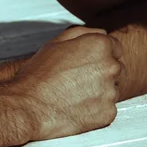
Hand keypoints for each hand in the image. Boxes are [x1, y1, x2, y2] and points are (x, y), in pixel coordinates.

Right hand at [11, 26, 124, 140]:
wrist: (30, 106)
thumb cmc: (39, 74)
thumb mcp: (55, 43)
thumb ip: (83, 33)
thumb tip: (101, 33)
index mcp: (100, 46)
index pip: (115, 47)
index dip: (98, 54)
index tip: (85, 62)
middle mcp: (111, 66)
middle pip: (116, 68)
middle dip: (101, 72)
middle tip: (76, 78)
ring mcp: (112, 91)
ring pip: (112, 89)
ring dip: (99, 90)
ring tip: (73, 93)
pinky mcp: (109, 113)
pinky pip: (107, 108)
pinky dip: (95, 108)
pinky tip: (76, 106)